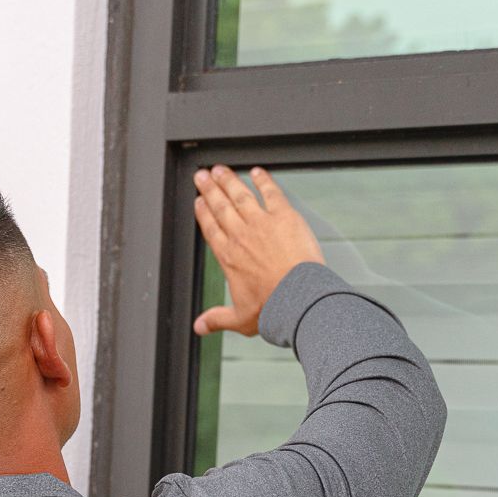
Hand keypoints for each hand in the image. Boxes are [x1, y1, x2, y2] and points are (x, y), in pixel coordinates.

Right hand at [193, 164, 324, 336]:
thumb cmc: (271, 309)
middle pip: (220, 206)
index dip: (203, 212)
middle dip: (209, 189)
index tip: (198, 201)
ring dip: (228, 180)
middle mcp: (240, 236)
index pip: (210, 228)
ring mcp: (261, 223)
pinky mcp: (284, 217)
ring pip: (240, 195)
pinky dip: (264, 181)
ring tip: (219, 169)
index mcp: (228, 257)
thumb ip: (217, 319)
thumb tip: (199, 327)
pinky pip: (271, 193)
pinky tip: (257, 172)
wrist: (298, 300)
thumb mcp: (239, 319)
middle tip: (201, 175)